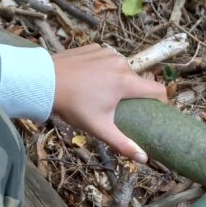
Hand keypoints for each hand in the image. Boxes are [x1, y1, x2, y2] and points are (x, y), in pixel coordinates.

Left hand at [52, 44, 167, 161]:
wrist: (44, 81)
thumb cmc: (72, 106)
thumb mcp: (99, 127)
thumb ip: (123, 143)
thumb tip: (144, 158)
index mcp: (126, 82)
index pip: (157, 90)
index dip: (161, 102)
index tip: (156, 111)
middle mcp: (120, 63)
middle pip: (137, 81)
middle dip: (133, 94)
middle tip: (119, 108)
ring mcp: (107, 52)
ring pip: (122, 69)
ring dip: (118, 80)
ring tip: (101, 93)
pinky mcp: (94, 47)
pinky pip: (107, 59)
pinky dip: (104, 69)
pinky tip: (90, 79)